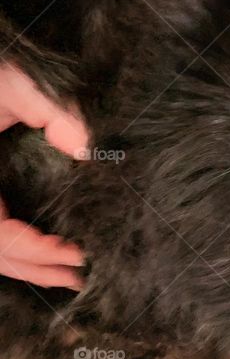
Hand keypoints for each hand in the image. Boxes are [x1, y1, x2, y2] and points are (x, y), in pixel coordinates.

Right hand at [0, 65, 87, 289]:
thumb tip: (88, 148)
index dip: (35, 251)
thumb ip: (50, 109)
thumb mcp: (12, 82)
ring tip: (69, 274)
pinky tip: (45, 252)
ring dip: (24, 264)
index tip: (77, 254)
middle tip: (80, 276)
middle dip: (34, 268)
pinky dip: (14, 248)